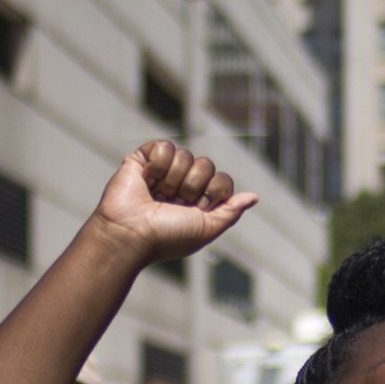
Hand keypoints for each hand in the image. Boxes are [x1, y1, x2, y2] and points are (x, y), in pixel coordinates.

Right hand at [91, 141, 257, 264]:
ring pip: (186, 155)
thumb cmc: (167, 236)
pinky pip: (165, 146)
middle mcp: (182, 183)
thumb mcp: (207, 229)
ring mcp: (163, 170)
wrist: (131, 233)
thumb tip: (253, 197)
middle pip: (206, 165)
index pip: (222, 180)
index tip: (196, 209)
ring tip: (157, 195)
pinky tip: (146, 180)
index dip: (212, 193)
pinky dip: (158, 165)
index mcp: (198, 200)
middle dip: (192, 186)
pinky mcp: (143, 159)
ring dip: (173, 180)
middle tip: (174, 203)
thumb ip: (231, 212)